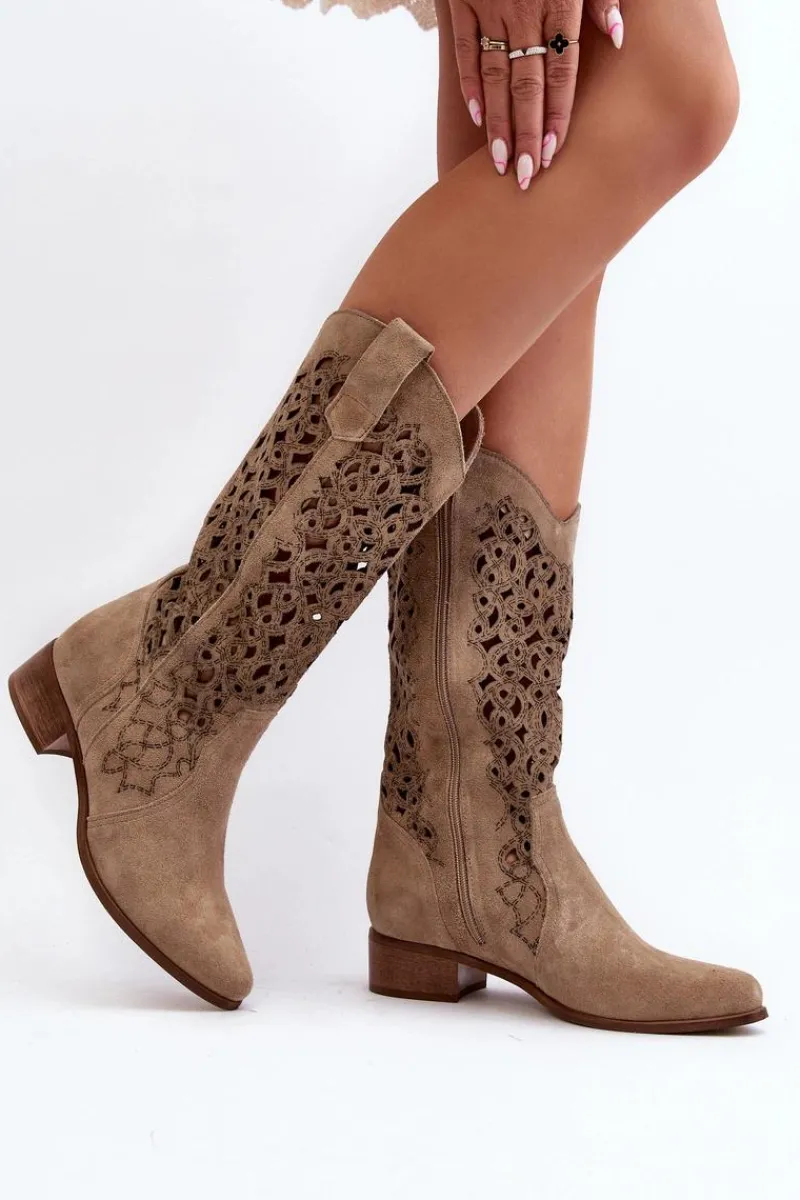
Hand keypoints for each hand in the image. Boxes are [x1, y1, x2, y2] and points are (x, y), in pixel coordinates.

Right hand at [449, 1, 624, 188]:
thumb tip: (618, 37)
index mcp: (560, 3)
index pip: (561, 73)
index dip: (556, 116)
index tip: (551, 154)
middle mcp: (524, 12)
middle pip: (527, 86)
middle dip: (526, 135)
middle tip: (525, 175)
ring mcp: (491, 7)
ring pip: (494, 76)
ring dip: (497, 123)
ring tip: (500, 162)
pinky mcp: (463, 1)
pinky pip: (465, 50)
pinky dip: (469, 85)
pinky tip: (477, 118)